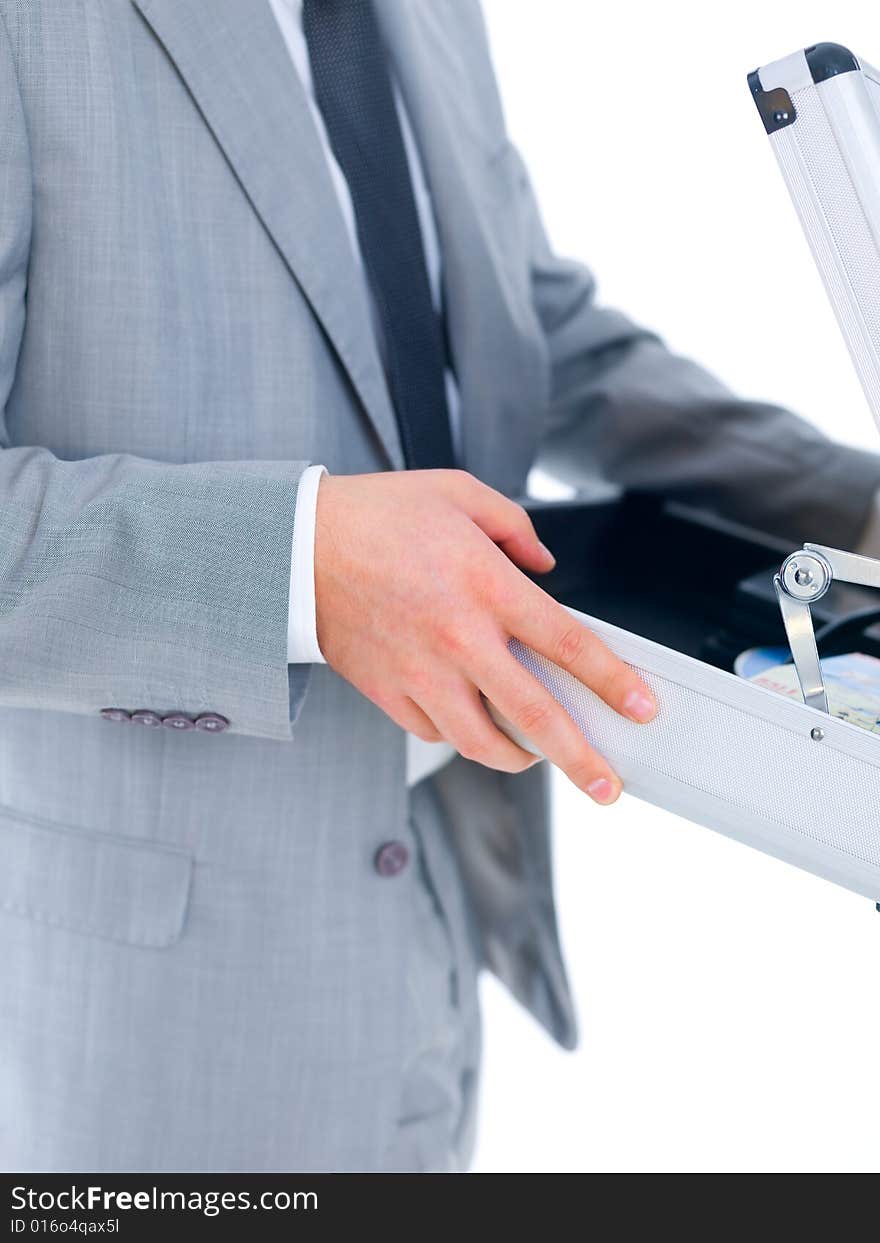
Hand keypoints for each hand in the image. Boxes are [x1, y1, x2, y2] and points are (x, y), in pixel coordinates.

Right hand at [314, 470, 656, 803]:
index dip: (613, 682)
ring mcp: (421, 672)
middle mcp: (459, 637)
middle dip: (581, 759)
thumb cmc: (376, 515)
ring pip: (483, 742)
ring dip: (520, 757)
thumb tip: (548, 565)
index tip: (642, 708)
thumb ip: (516, 526)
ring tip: (538, 758)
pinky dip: (461, 735)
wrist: (296, 546)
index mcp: (486, 584)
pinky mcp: (388, 692)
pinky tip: (473, 724)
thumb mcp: (458, 493)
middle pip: (536, 715)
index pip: (568, 644)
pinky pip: (436, 733)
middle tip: (608, 786)